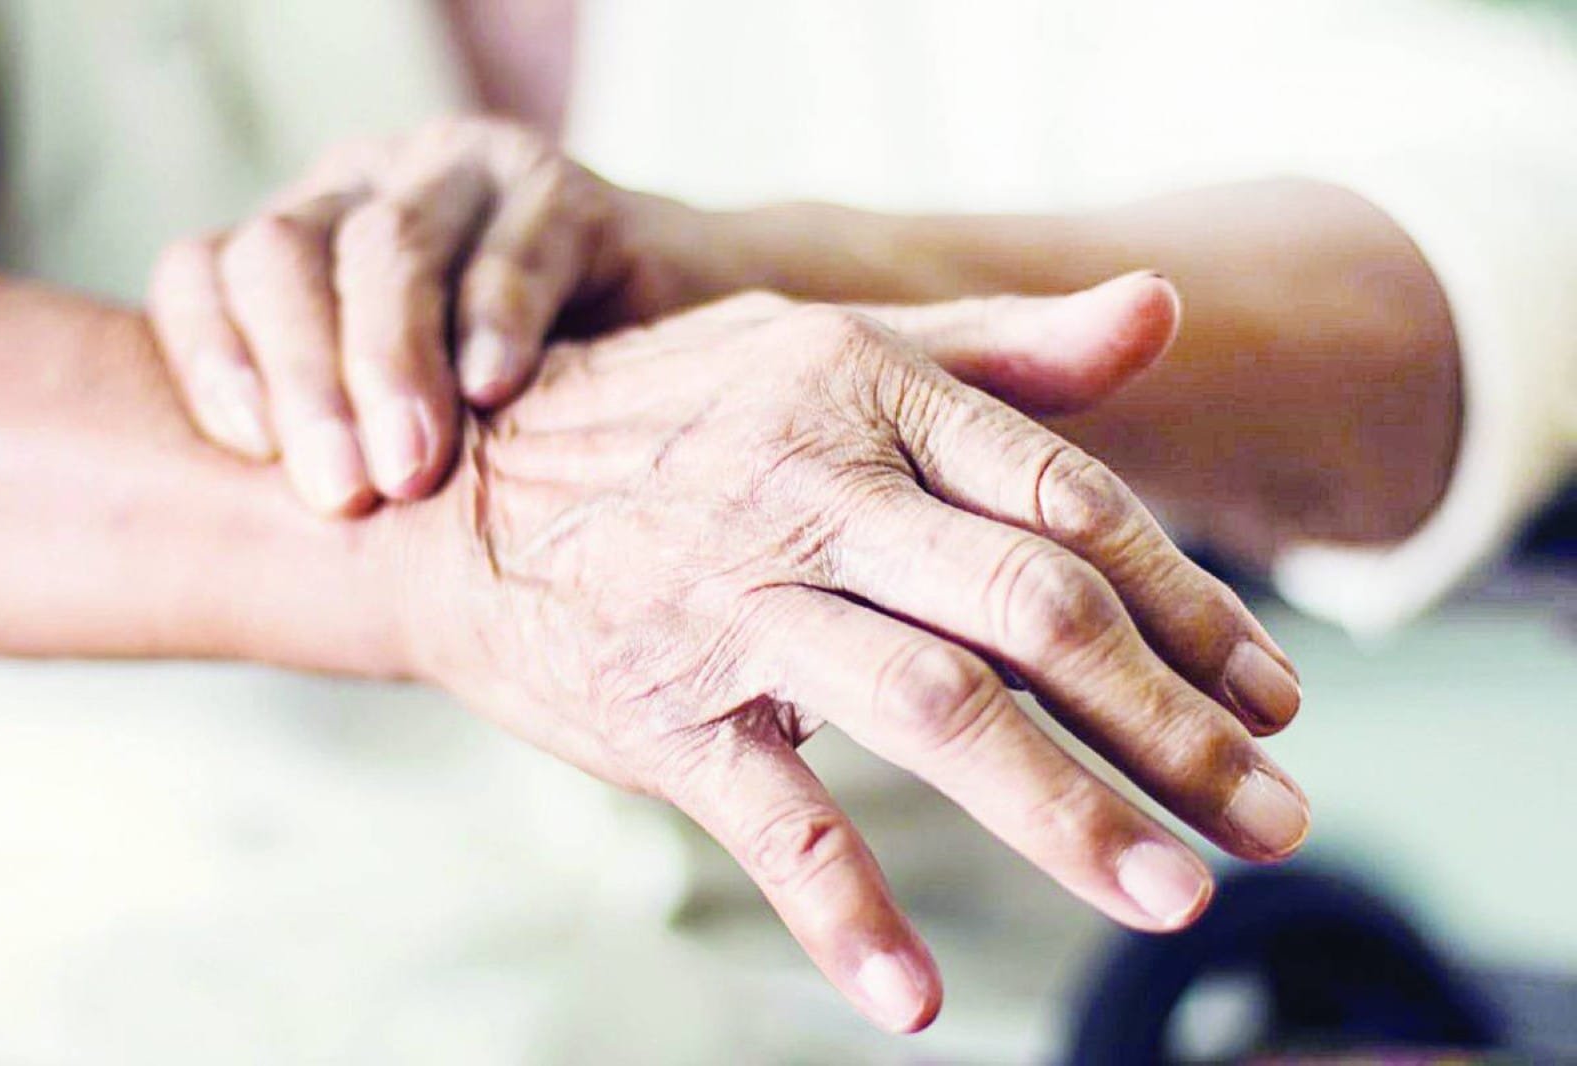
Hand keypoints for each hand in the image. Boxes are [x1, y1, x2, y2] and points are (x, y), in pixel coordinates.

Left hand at [148, 116, 679, 513]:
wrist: (689, 363)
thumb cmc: (523, 427)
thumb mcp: (413, 438)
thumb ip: (340, 457)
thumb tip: (249, 570)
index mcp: (302, 248)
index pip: (207, 272)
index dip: (208, 353)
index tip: (252, 454)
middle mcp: (366, 192)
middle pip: (284, 253)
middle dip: (303, 378)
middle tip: (342, 496)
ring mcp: (463, 177)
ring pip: (390, 247)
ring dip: (392, 362)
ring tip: (412, 468)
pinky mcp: (566, 193)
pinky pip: (517, 249)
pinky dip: (499, 320)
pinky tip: (497, 390)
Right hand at [398, 288, 1306, 1033]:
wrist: (461, 492)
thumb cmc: (679, 420)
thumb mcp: (830, 349)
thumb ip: (1001, 347)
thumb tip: (1164, 306)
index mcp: (871, 395)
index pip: (1070, 503)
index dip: (1190, 604)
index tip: (1279, 697)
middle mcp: (814, 491)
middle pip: (1031, 613)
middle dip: (1169, 725)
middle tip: (1278, 821)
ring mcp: (735, 604)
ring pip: (931, 709)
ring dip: (1062, 812)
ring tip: (1174, 896)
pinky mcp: (661, 708)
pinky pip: (771, 814)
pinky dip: (844, 909)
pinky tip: (914, 998)